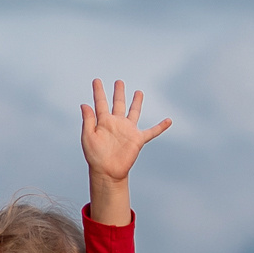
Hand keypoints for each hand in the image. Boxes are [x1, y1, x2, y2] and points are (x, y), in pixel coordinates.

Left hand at [80, 77, 170, 193]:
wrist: (107, 171)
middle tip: (119, 82)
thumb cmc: (95, 156)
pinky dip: (160, 127)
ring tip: (138, 92)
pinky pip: (152, 132)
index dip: (98, 91)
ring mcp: (128, 130)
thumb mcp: (88, 136)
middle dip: (119, 92)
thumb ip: (88, 120)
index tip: (96, 80)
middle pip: (119, 103)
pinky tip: (168, 121)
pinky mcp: (138, 139)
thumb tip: (85, 104)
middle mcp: (116, 123)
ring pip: (134, 112)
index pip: (101, 103)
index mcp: (103, 121)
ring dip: (136, 103)